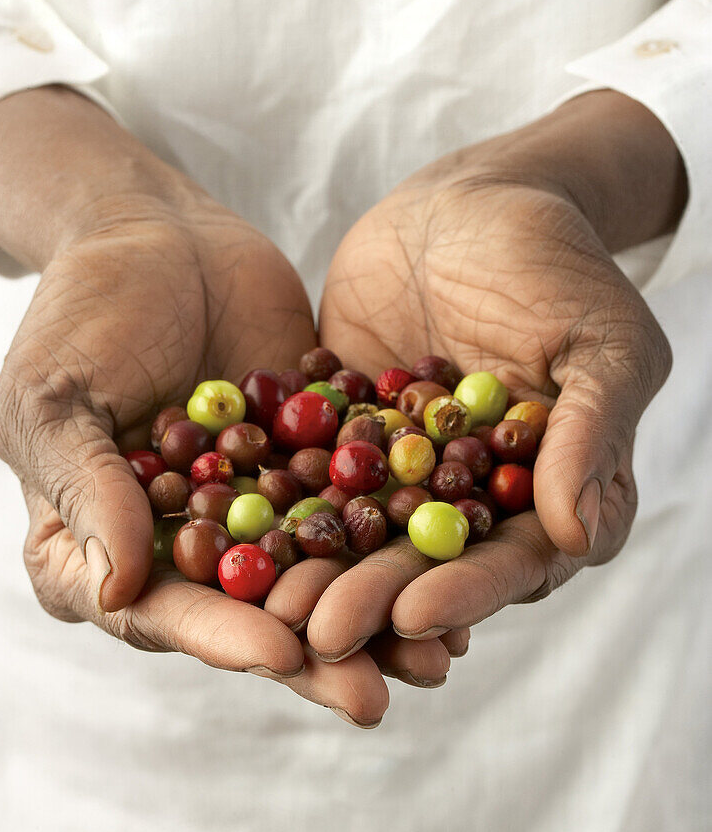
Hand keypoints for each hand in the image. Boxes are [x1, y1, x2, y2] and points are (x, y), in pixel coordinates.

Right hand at [0, 88, 425, 726]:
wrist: (157, 232)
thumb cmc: (83, 312)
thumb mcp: (60, 396)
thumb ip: (92, 487)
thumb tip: (116, 591)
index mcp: (99, 548)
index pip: (155, 610)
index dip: (217, 635)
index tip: (280, 654)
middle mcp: (180, 546)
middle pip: (245, 616)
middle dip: (312, 656)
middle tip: (374, 697)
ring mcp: (250, 510)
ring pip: (312, 577)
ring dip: (371, 618)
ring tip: (436, 656)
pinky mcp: (308, 467)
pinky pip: (355, 511)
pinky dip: (401, 538)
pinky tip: (456, 566)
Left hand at [294, 91, 683, 655]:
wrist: (470, 200)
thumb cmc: (557, 263)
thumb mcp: (598, 339)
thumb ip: (591, 431)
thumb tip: (578, 533)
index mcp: (547, 494)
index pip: (514, 560)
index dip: (468, 591)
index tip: (417, 615)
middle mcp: (471, 502)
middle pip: (427, 567)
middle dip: (377, 600)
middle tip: (323, 631)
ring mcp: (401, 475)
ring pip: (360, 536)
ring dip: (319, 574)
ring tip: (271, 604)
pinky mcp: (343, 440)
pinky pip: (307, 476)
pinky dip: (274, 504)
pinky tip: (232, 533)